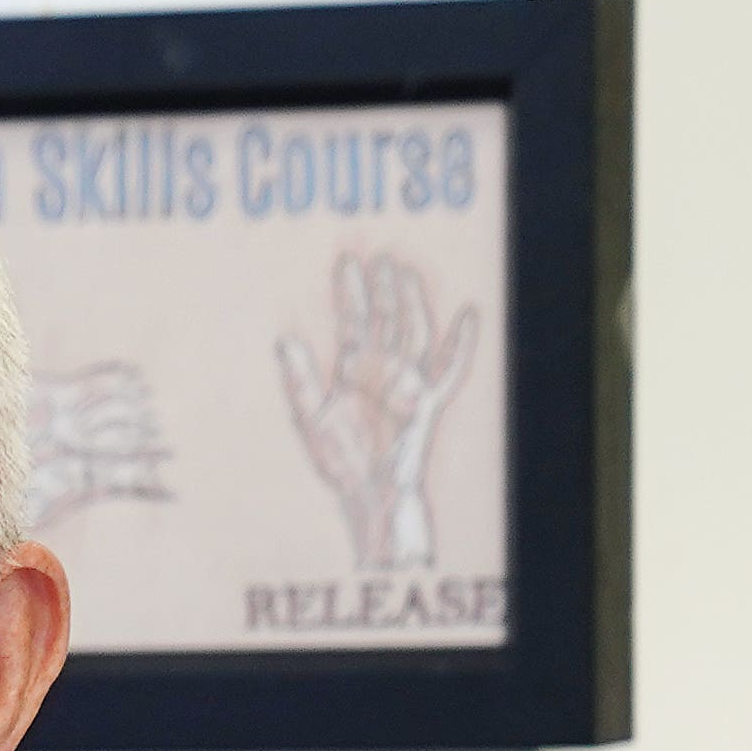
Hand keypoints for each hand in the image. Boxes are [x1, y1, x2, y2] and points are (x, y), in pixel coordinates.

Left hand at [273, 250, 480, 570]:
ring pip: (413, 333)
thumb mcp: (311, 418)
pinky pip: (449, 370)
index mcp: (355, 370)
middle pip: (387, 319)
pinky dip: (461, 344)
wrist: (368, 494)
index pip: (354, 320)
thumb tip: (283, 340)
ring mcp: (407, 383)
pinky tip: (468, 315)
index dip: (351, 292)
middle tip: (380, 256)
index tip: (346, 261)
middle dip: (384, 289)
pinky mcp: (426, 402)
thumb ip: (299, 380)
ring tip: (406, 272)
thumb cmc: (340, 461)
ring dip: (411, 303)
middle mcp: (383, 370)